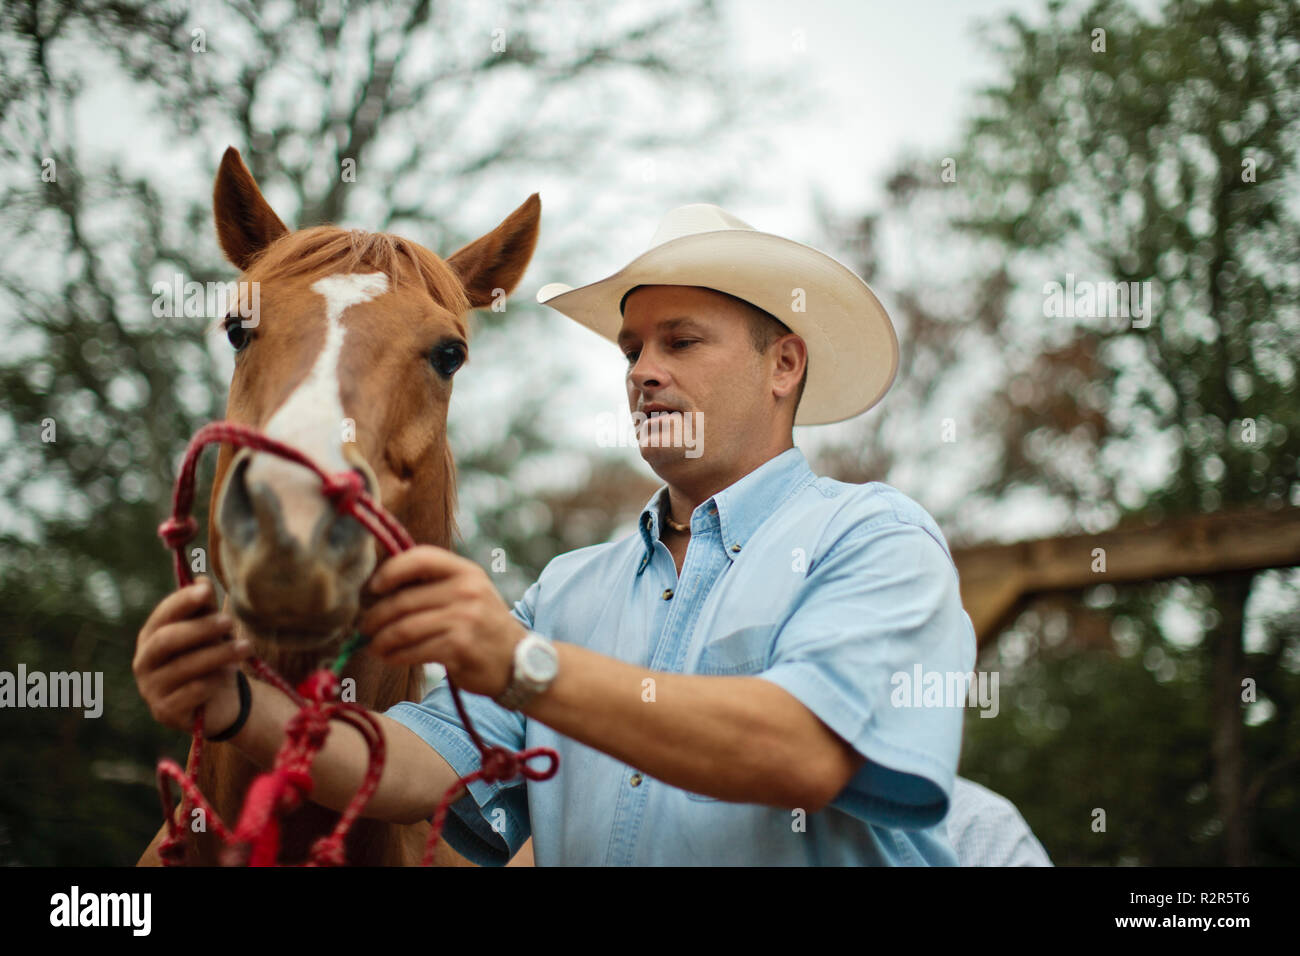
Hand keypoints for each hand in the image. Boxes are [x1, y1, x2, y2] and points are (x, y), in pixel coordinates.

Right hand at [133, 577, 252, 732]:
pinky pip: (192, 692)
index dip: (183, 601)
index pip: (163, 614)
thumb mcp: (211, 632)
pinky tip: (230, 674)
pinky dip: (214, 681)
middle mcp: (145, 661)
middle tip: (230, 621)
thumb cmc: (212, 658)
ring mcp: (152, 689)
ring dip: (218, 655)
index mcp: (152, 635)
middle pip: (167, 640)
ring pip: (183, 667)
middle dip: (201, 628)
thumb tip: (202, 579)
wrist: (219, 703)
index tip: (207, 589)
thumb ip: (205, 608)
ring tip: (246, 647)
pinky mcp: (166, 711)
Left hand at [359, 545, 525, 697]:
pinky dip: (395, 656)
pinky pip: (413, 650)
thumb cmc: (482, 625)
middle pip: (403, 599)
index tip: (373, 588)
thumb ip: (434, 583)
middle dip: (375, 616)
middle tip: (364, 627)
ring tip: (374, 646)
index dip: (390, 571)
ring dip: (381, 640)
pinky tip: (391, 657)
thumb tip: (379, 586)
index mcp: (466, 571)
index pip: (420, 558)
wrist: (517, 661)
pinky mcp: (459, 647)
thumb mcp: (468, 592)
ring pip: (403, 628)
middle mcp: (467, 590)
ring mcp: (464, 619)